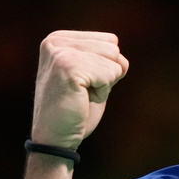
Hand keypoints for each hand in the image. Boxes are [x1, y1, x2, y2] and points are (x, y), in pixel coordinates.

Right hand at [30, 31, 129, 148]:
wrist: (55, 138)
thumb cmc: (75, 110)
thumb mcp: (93, 77)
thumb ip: (108, 60)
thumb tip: (123, 60)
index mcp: (59, 39)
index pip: (110, 41)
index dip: (105, 68)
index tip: (83, 83)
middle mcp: (55, 41)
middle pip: (113, 49)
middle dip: (106, 75)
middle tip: (82, 93)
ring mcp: (60, 53)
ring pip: (114, 62)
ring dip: (104, 85)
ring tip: (81, 96)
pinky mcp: (68, 67)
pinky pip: (110, 74)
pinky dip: (102, 92)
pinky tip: (82, 100)